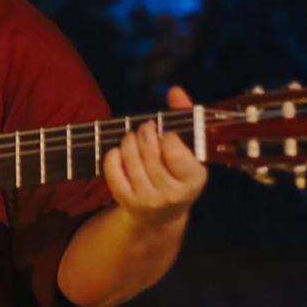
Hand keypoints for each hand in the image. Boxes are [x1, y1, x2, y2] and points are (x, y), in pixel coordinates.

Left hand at [103, 86, 207, 229]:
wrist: (162, 216)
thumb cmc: (177, 173)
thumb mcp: (189, 150)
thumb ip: (185, 116)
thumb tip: (175, 90)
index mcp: (193, 179)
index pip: (173, 148)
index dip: (166, 135)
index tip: (166, 135)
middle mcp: (172, 193)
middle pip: (149, 151)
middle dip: (144, 133)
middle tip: (145, 128)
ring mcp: (149, 200)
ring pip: (130, 159)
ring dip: (128, 141)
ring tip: (132, 137)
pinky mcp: (127, 202)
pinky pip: (113, 172)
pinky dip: (112, 157)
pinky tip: (118, 151)